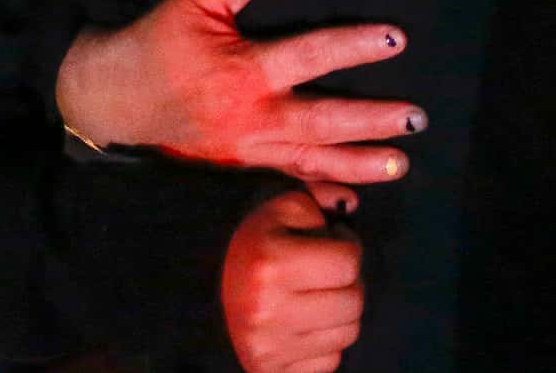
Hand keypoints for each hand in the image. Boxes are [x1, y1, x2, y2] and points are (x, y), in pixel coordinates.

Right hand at [55, 0, 421, 183]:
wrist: (114, 98)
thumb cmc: (158, 43)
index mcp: (244, 72)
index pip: (312, 55)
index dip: (356, 45)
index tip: (397, 39)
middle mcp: (251, 118)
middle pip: (323, 122)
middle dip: (372, 122)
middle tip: (417, 118)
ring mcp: (246, 151)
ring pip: (311, 161)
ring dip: (358, 164)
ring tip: (401, 164)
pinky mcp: (239, 170)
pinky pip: (285, 185)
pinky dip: (319, 194)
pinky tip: (352, 200)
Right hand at [220, 187, 363, 372]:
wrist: (201, 291)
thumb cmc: (254, 244)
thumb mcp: (281, 208)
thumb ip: (320, 199)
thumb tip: (352, 203)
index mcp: (270, 264)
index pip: (349, 262)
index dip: (346, 246)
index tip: (329, 244)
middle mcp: (268, 311)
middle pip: (353, 302)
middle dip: (347, 283)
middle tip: (326, 274)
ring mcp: (269, 349)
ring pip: (348, 334)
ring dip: (340, 314)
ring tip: (316, 298)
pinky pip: (330, 362)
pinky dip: (326, 344)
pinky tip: (305, 326)